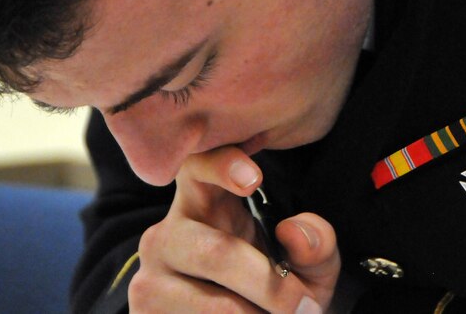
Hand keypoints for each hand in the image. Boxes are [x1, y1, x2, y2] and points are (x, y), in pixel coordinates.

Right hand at [130, 146, 339, 312]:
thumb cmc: (279, 287)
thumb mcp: (310, 265)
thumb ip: (316, 243)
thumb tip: (293, 233)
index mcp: (203, 200)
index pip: (199, 167)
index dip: (222, 166)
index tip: (255, 179)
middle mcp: (166, 233)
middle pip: (217, 254)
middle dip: (269, 287)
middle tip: (306, 307)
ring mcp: (149, 278)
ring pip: (212, 305)